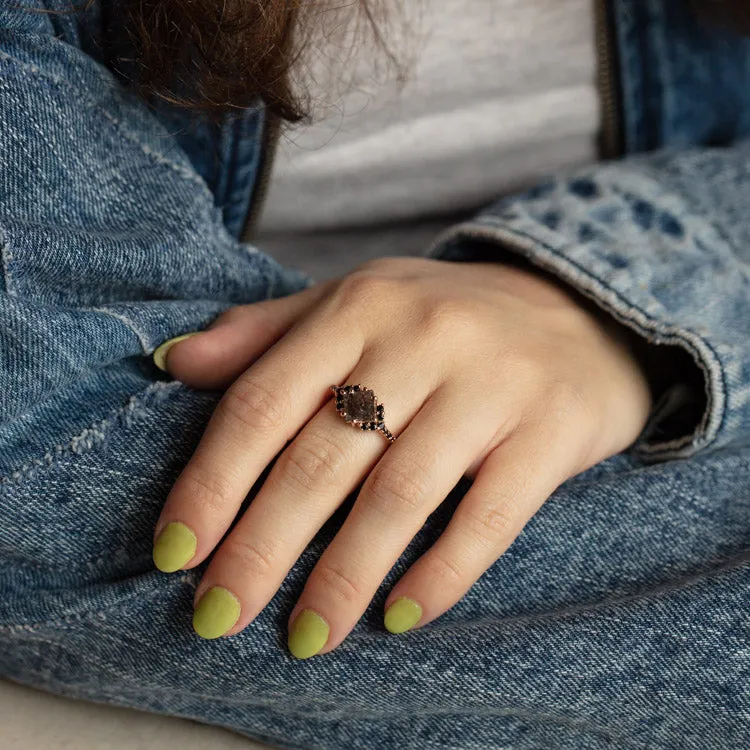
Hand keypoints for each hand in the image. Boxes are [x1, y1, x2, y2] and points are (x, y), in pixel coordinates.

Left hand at [151, 255, 651, 657]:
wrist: (579, 309)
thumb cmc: (445, 317)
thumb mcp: (354, 303)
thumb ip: (266, 333)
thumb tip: (174, 363)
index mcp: (359, 307)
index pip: (264, 402)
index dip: (212, 483)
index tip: (175, 552)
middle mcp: (423, 338)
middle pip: (322, 458)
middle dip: (260, 548)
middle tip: (219, 614)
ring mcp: (491, 386)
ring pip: (399, 495)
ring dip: (342, 578)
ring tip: (304, 635)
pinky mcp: (551, 431)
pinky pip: (489, 516)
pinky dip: (441, 574)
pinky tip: (399, 616)